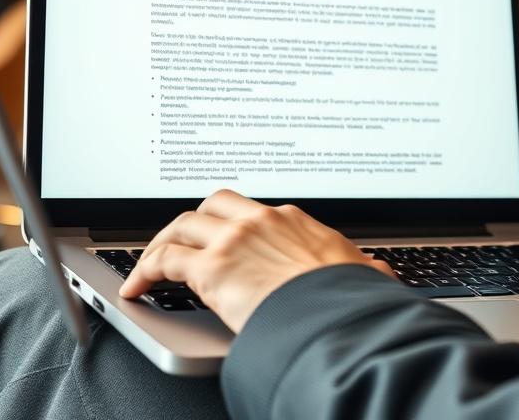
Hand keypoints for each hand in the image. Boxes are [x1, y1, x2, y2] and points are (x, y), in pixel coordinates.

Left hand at [119, 189, 394, 331]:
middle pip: (211, 205)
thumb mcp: (362, 273)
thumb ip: (365, 268)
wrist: (338, 313)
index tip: (223, 241)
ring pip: (181, 225)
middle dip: (191, 222)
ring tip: (150, 266)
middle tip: (179, 243)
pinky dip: (144, 270)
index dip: (232, 226)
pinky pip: (164, 260)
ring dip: (161, 243)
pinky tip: (137, 287)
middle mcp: (259, 221)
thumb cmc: (350, 298)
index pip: (252, 212)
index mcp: (292, 220)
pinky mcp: (211, 267)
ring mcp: (233, 240)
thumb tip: (380, 272)